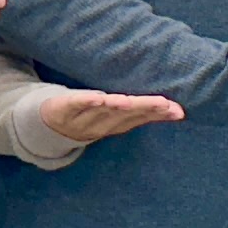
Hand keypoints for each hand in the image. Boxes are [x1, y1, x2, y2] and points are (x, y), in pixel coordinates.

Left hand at [38, 89, 183, 147]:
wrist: (49, 128)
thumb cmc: (91, 117)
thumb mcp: (117, 117)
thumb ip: (145, 112)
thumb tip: (178, 109)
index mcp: (116, 124)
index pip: (140, 117)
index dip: (158, 114)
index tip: (177, 110)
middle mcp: (102, 124)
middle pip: (125, 115)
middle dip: (144, 109)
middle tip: (163, 104)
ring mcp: (82, 118)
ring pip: (103, 112)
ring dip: (117, 107)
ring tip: (129, 101)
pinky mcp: (63, 109)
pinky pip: (76, 105)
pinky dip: (87, 102)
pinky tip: (98, 99)